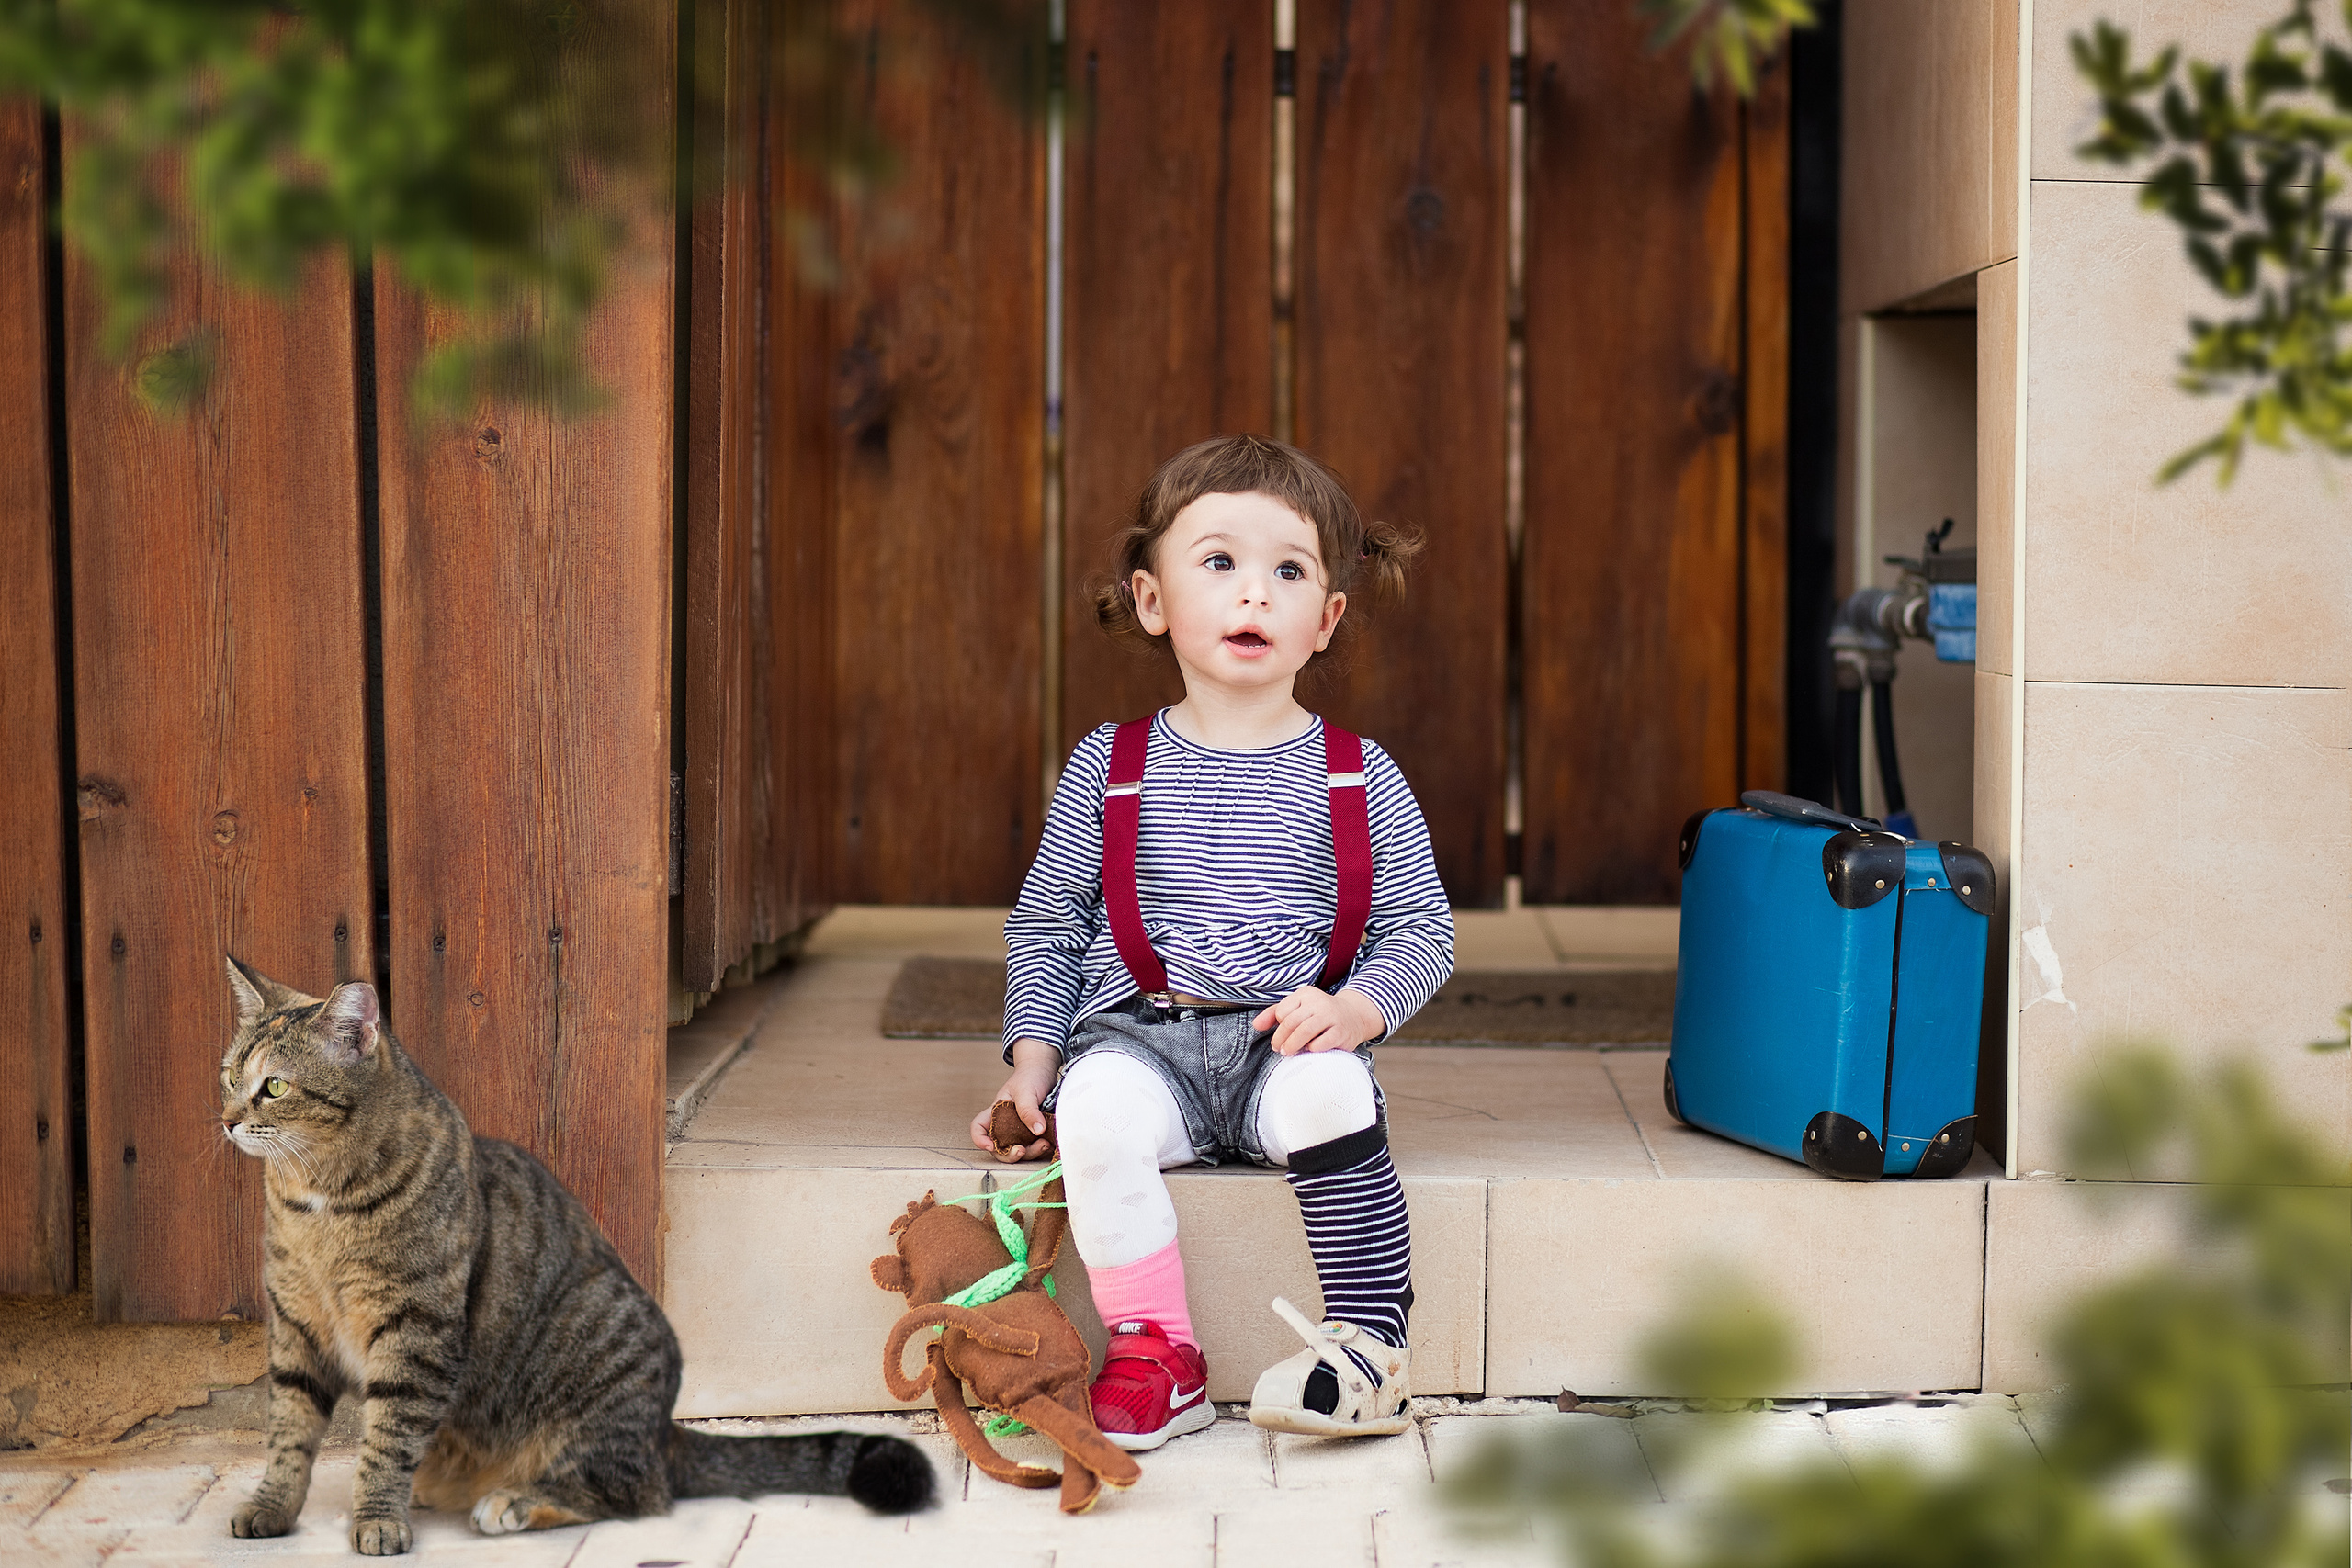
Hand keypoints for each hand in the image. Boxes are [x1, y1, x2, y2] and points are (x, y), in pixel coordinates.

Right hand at [972, 1039, 1058, 1161]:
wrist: (1047, 1070)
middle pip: (1000, 1147)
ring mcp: (1021, 1130)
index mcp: (996, 1112)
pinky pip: (1036, 1147)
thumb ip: (1028, 1110)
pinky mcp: (1036, 1133)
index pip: (979, 1127)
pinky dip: (1042, 1148)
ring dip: (1030, 1153)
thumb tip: (1038, 1131)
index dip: (980, 1139)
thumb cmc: (1030, 1076)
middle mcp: (1006, 1124)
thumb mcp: (1026, 1091)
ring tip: (1044, 1143)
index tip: (991, 1146)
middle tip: (1022, 1150)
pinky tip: (1050, 1142)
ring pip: (1019, 1150)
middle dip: (1009, 1154)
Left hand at [1252, 986, 1387, 1055]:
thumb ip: (1274, 1014)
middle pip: (1291, 1022)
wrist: (1354, 1016)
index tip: (1280, 1035)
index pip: (1283, 1011)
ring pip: (1305, 1031)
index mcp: (1305, 994)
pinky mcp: (1341, 1032)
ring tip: (1288, 1052)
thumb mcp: (1298, 1008)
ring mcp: (1332, 1016)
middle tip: (1279, 1049)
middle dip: (1281, 1038)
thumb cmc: (1319, 1014)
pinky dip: (1312, 1049)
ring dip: (1293, 1045)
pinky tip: (1311, 1050)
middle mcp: (1319, 1002)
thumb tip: (1256, 1025)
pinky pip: (1322, 1043)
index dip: (1278, 1026)